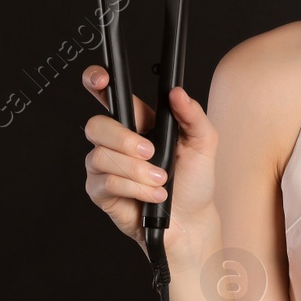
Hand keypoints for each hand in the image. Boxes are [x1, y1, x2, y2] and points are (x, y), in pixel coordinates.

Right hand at [81, 65, 216, 256]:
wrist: (191, 221)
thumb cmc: (194, 181)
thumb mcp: (203, 143)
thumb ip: (192, 114)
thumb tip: (177, 92)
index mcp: (138, 122)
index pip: (109, 94)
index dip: (96, 81)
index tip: (101, 79)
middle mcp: (115, 141)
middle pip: (96, 125)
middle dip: (124, 139)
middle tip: (151, 153)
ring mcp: (104, 166)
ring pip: (102, 157)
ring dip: (138, 172)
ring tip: (161, 182)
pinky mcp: (100, 191)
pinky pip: (106, 183)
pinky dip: (136, 190)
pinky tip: (153, 196)